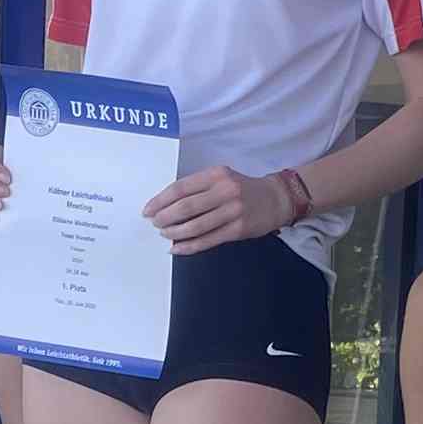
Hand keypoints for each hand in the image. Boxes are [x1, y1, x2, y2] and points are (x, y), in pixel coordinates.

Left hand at [146, 161, 295, 250]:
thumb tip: (166, 206)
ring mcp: (232, 211)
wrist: (275, 199)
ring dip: (174, 233)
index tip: (147, 210)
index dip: (160, 200)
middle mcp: (224, 191)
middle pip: (185, 207)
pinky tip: (177, 248)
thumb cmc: (242, 189)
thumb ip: (198, 188)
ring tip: (164, 235)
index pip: (180, 188)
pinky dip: (189, 246)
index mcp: (216, 175)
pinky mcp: (238, 229)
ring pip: (195, 226)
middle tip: (155, 224)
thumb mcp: (221, 178)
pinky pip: (207, 240)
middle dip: (164, 218)